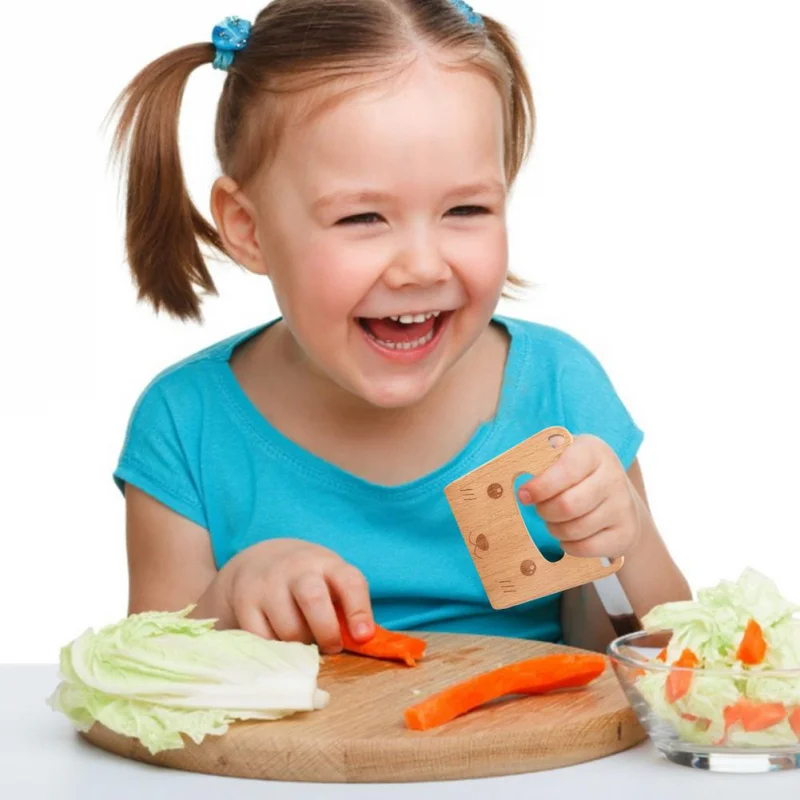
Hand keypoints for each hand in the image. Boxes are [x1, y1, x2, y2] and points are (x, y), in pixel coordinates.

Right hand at [218, 538, 373, 652]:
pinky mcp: (246, 602)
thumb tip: (363, 642)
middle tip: (332, 646)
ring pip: (289, 629)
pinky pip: (264, 640)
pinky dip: (277, 650)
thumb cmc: (309, 580)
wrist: (261, 560)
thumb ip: (348, 607)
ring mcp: (268, 584)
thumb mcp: (332, 581)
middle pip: (314, 600)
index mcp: (327, 564)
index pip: (349, 582)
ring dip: (302, 645)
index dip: (359, 611)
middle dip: (327, 632)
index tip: (363, 637)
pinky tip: (282, 642)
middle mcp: (297, 569)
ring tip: (305, 641)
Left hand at [517, 434, 641, 559]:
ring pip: (575, 529)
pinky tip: (568, 536)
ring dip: (554, 529)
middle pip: (567, 505)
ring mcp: (623, 506)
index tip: (524, 495)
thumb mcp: (565, 456)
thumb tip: (523, 476)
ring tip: (554, 521)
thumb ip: (544, 460)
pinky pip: (586, 548)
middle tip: (540, 509)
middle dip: (544, 511)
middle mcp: (613, 477)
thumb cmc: (580, 474)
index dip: (540, 486)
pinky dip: (569, 546)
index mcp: (594, 452)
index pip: (565, 470)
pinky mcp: (626, 533)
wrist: (621, 497)